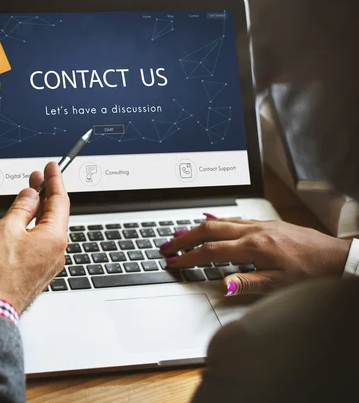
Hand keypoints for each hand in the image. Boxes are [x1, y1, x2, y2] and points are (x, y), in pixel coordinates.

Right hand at [0, 162, 69, 313]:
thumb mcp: (7, 229)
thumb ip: (21, 208)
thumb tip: (31, 195)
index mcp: (54, 237)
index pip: (60, 200)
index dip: (54, 180)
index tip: (51, 167)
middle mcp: (55, 251)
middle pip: (50, 216)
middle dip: (37, 198)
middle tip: (33, 180)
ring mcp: (46, 264)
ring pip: (34, 233)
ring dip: (16, 224)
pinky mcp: (34, 273)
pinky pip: (27, 248)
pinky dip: (11, 242)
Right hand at [161, 215, 351, 296]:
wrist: (337, 258)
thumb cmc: (311, 273)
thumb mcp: (279, 285)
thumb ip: (247, 283)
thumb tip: (221, 284)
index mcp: (254, 247)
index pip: (210, 251)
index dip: (188, 257)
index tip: (173, 262)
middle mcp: (253, 231)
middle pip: (208, 229)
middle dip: (183, 237)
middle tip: (166, 245)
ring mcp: (259, 224)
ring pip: (219, 221)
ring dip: (196, 228)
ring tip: (179, 234)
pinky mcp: (265, 223)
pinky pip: (233, 218)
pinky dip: (215, 220)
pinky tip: (209, 221)